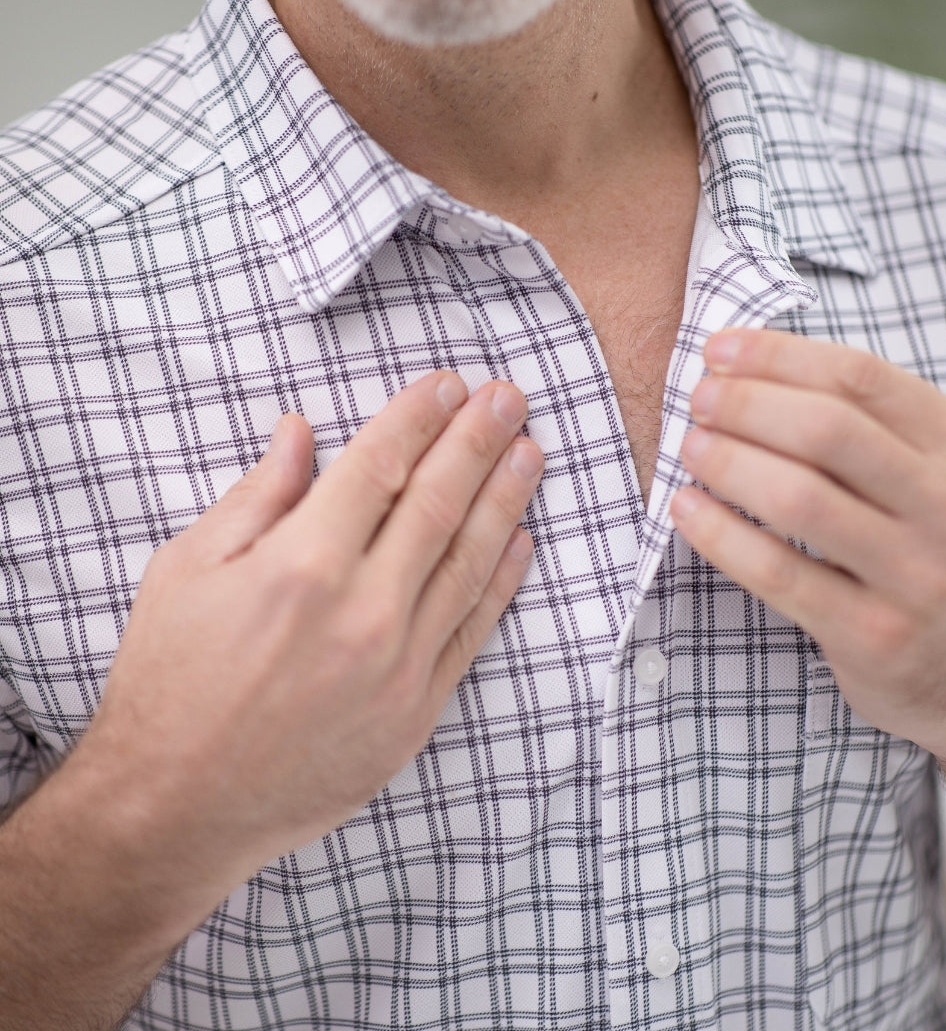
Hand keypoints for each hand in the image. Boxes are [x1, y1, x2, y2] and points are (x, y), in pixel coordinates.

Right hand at [76, 370, 542, 888]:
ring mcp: (398, 665)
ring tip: (530, 451)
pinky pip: (472, 631)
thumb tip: (302, 431)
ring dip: (505, 499)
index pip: (379, 466)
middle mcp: (362, 611)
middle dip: (478, 440)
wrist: (174, 807)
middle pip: (438, 502)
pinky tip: (520, 541)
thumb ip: (258, 496)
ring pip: (469, 561)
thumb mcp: (187, 571)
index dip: (418, 417)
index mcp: (301, 565)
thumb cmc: (169, 682)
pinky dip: (500, 581)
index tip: (448, 383)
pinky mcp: (416, 711)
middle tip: (509, 396)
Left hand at [670, 329, 945, 761]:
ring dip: (727, 462)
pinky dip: (720, 535)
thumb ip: (879, 429)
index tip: (718, 350)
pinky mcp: (877, 637)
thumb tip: (757, 371)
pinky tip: (686, 510)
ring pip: (799, 498)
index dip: (776, 356)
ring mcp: (920, 578)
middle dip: (745, 403)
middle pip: (827, 429)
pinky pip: (779, 573)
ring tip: (690, 447)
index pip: (861, 378)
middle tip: (698, 399)